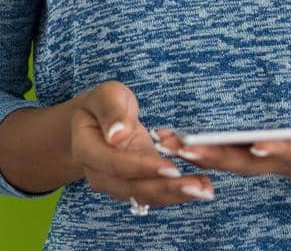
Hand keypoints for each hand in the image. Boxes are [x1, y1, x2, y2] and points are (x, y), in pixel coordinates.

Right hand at [66, 81, 215, 206]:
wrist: (96, 121)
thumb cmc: (102, 104)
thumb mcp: (106, 95)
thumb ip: (111, 112)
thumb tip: (117, 134)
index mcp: (86, 149)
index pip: (115, 164)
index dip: (143, 167)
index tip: (171, 168)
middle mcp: (99, 174)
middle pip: (132, 187)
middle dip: (166, 188)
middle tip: (197, 187)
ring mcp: (116, 183)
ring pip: (145, 195)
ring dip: (176, 194)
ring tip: (204, 190)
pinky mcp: (134, 184)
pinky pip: (154, 192)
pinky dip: (177, 192)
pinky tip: (201, 188)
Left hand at [152, 115, 290, 203]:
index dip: (279, 151)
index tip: (259, 145)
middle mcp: (288, 164)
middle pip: (250, 162)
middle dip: (221, 157)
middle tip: (190, 150)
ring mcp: (272, 163)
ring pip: (232, 160)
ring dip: (200, 153)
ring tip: (168, 142)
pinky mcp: (261, 158)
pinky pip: (228, 156)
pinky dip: (203, 151)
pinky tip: (175, 142)